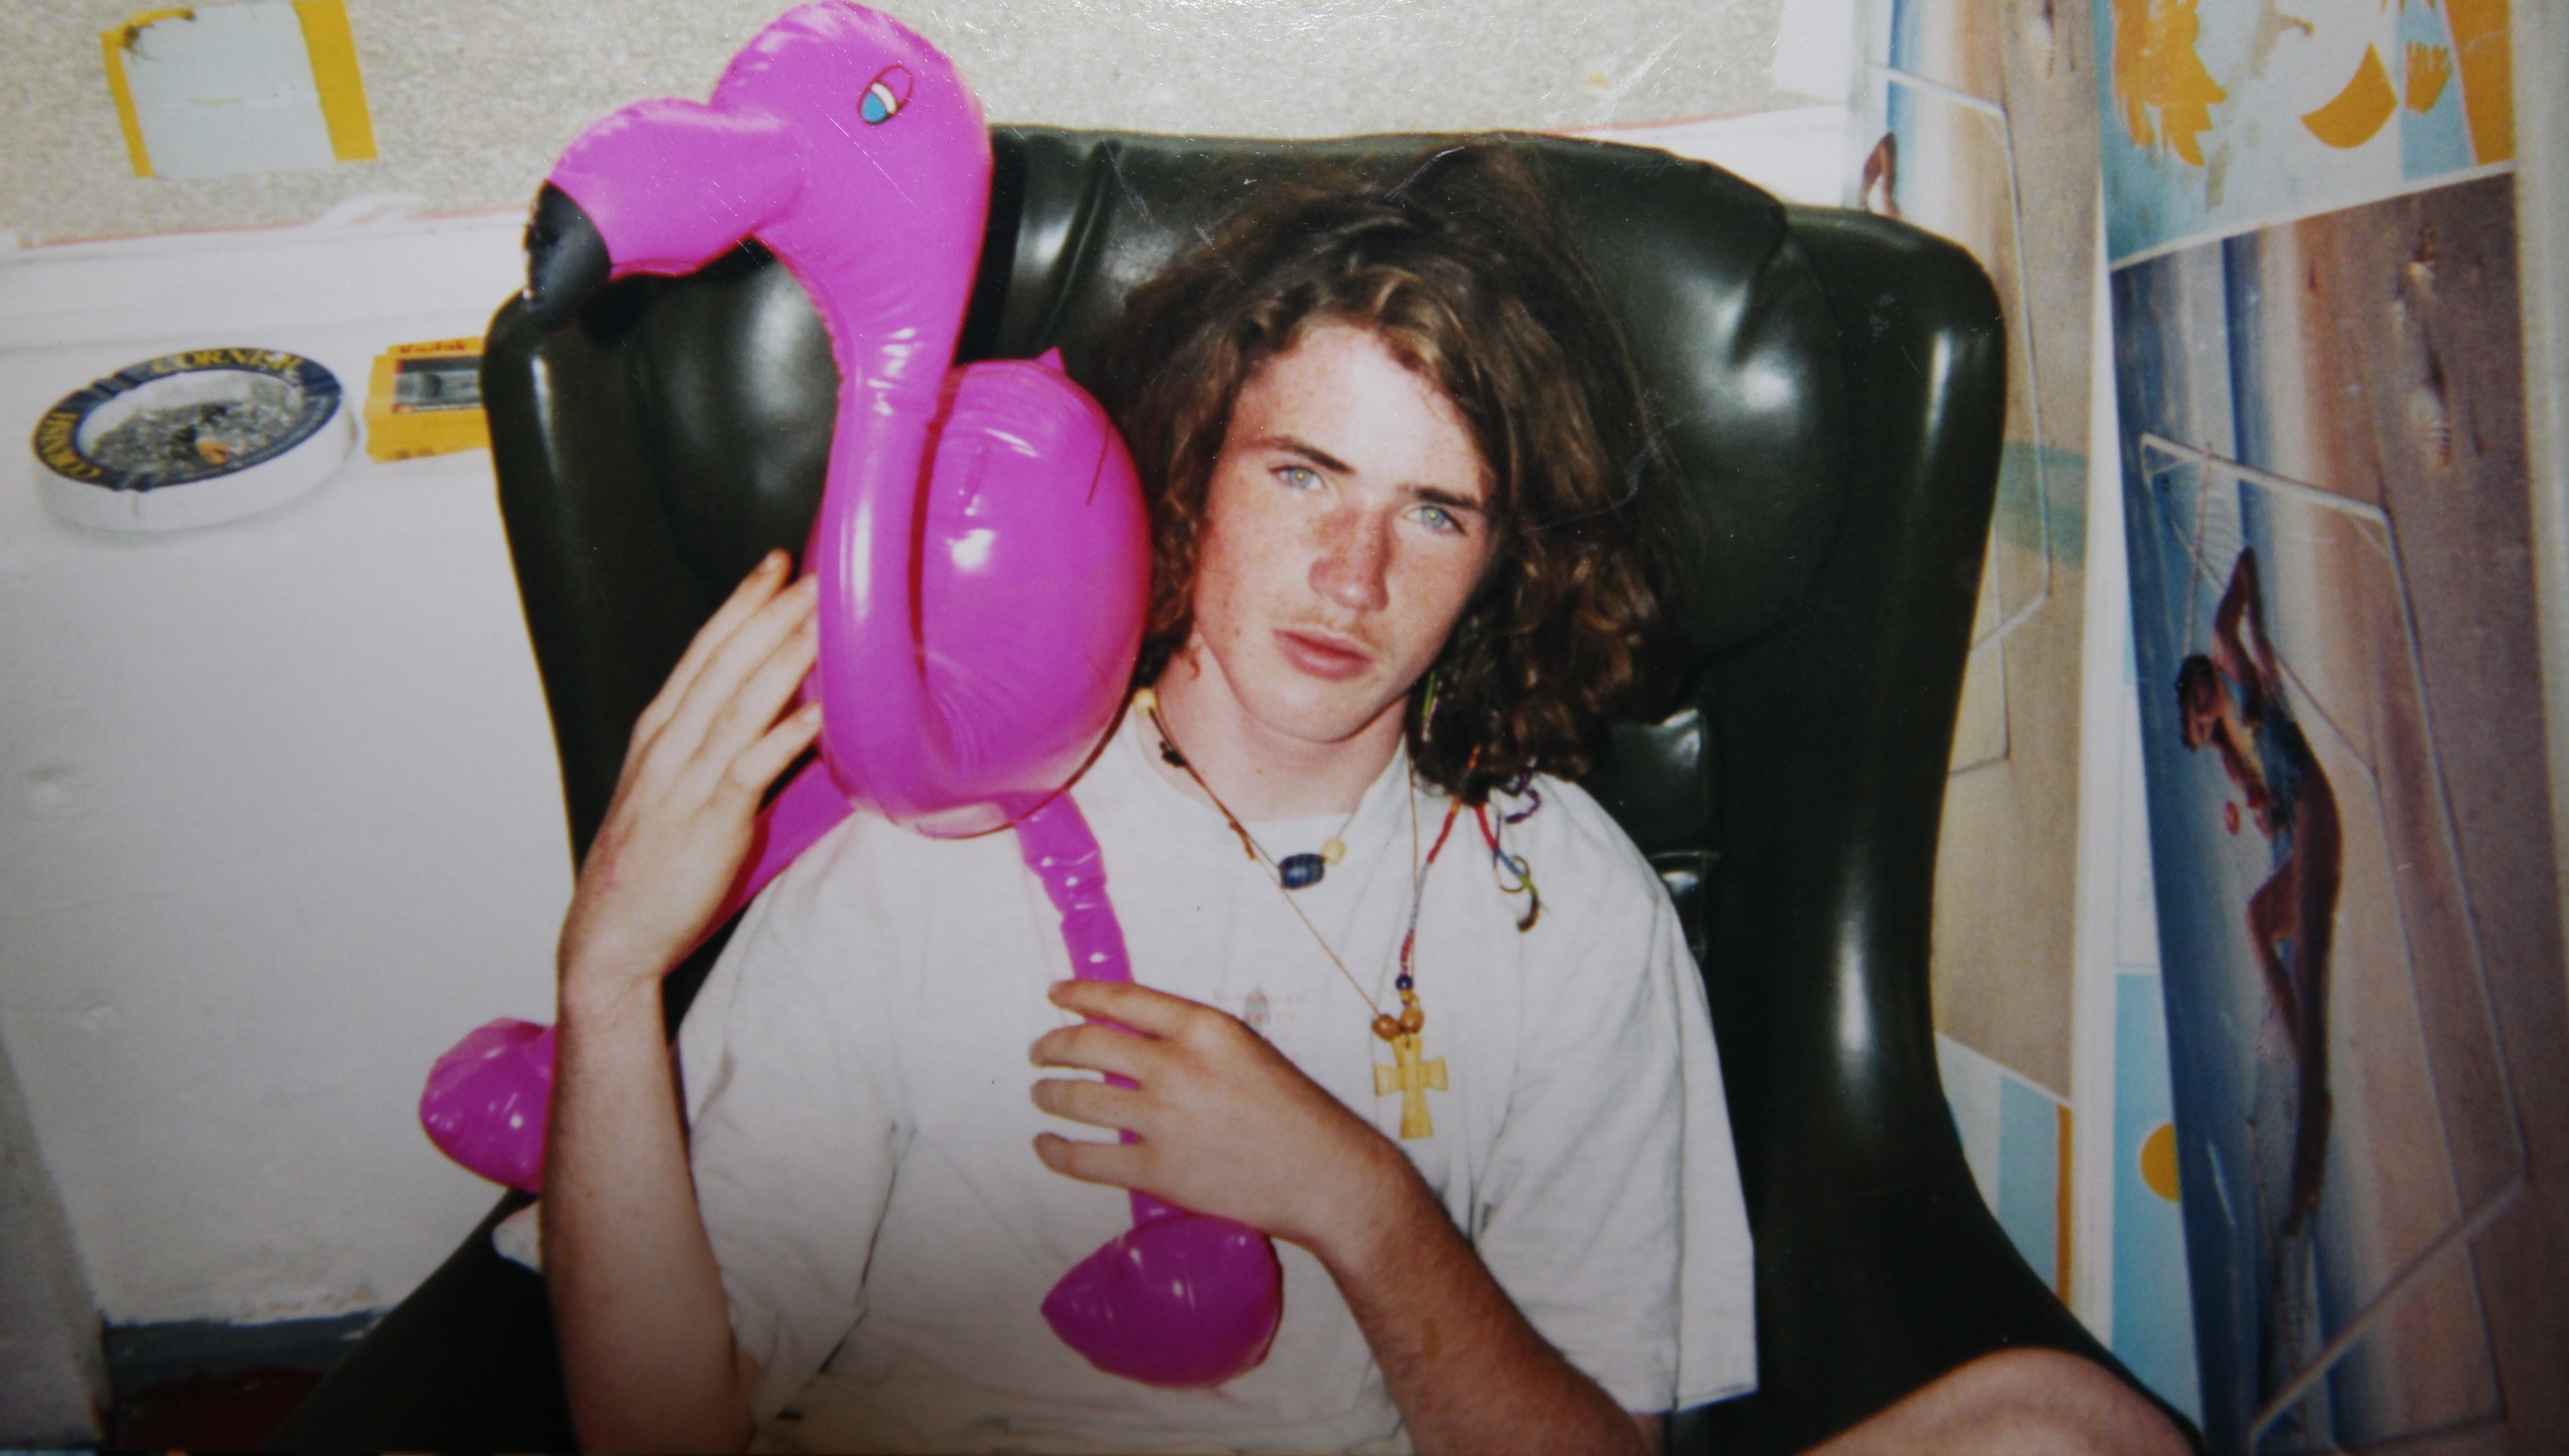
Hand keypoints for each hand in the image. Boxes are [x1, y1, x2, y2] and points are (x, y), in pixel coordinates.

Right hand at [558, 551, 820, 1001]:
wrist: (611, 934)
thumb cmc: (649, 866)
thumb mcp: (672, 790)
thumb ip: (711, 748)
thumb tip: (768, 714)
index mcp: (659, 732)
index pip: (703, 652)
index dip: (740, 605)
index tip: (774, 565)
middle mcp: (669, 746)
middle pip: (725, 664)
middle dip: (770, 615)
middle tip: (814, 572)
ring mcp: (686, 782)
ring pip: (740, 704)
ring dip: (785, 659)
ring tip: (825, 620)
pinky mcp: (709, 823)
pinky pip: (749, 770)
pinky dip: (784, 738)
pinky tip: (818, 713)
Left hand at [1029, 979, 1410, 1254]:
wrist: (1326, 1175)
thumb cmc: (1297, 1114)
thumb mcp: (1248, 1052)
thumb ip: (1194, 1042)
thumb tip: (1133, 1043)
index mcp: (1204, 1028)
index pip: (1124, 1000)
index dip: (1081, 994)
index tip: (1057, 995)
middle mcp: (1177, 1066)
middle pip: (1089, 1044)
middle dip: (1054, 1046)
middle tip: (1041, 1052)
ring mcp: (1163, 1119)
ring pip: (1079, 1098)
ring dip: (1050, 1094)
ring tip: (1042, 1094)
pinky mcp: (1157, 1170)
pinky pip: (1086, 1158)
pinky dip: (1057, 1151)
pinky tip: (1047, 1145)